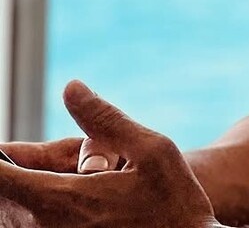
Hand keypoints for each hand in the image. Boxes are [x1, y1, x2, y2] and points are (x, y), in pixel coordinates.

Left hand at [0, 81, 218, 227]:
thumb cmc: (176, 202)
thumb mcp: (153, 148)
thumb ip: (106, 119)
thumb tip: (71, 87)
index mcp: (66, 199)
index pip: (1, 178)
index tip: (2, 146)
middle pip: (2, 202)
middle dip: (8, 174)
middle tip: (18, 154)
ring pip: (14, 221)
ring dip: (18, 198)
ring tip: (39, 176)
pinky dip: (31, 215)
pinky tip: (55, 201)